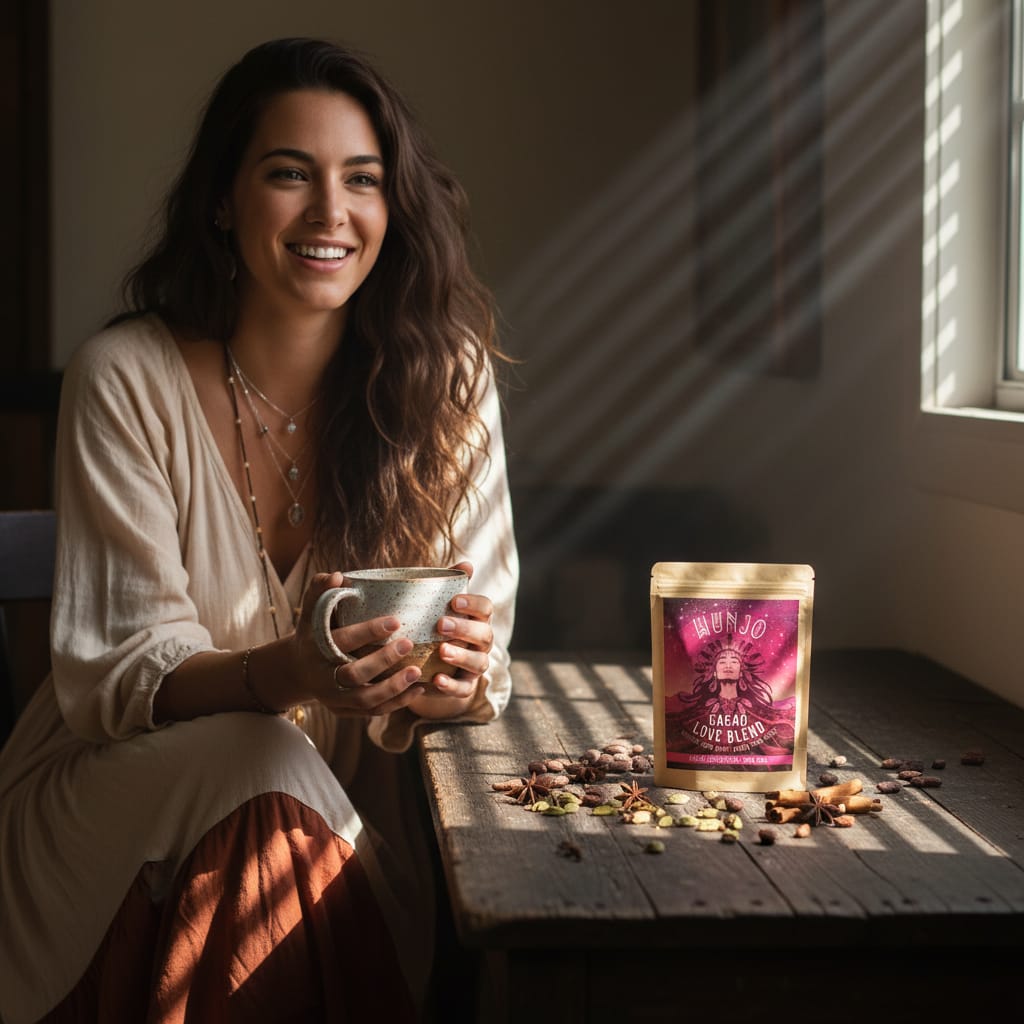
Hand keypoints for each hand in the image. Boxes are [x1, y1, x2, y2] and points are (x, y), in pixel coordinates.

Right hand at [292, 572, 426, 716]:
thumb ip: (320, 590)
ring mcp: (334, 698)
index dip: (368, 631)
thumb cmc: (312, 633)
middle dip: (383, 660)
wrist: (297, 670)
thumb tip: (337, 575)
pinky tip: (418, 689)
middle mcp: (323, 677)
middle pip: (355, 674)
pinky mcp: (345, 711)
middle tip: (409, 643)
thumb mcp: (310, 611)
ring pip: (366, 699)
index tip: (395, 620)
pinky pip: (373, 712)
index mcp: (315, 649)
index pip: (342, 641)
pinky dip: (397, 703)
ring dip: (394, 687)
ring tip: (418, 671)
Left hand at [410, 560, 493, 716]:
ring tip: (442, 651)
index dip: (473, 604)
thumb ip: (450, 586)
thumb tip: (466, 563)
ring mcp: (475, 666)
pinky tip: (436, 680)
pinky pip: (463, 689)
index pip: (485, 608)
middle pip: (484, 634)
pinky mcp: (465, 687)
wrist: (435, 665)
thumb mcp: (440, 607)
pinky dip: (451, 686)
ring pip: (478, 662)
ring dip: (461, 656)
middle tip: (441, 625)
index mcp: (478, 619)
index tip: (454, 601)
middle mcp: (482, 642)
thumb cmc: (438, 627)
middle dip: (465, 629)